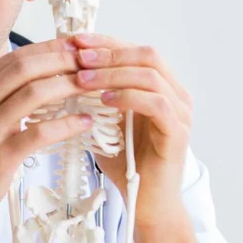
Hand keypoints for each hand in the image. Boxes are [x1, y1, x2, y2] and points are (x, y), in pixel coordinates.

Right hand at [0, 38, 95, 242]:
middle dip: (61, 60)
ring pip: (33, 94)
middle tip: (87, 61)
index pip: (14, 57)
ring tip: (91, 85)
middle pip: (25, 69)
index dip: (48, 49)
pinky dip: (67, 124)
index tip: (73, 46)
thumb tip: (37, 74)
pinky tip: (84, 122)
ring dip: (67, 86)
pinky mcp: (0, 157)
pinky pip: (40, 133)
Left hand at [72, 33, 193, 226]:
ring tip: (83, 79)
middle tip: (79, 57)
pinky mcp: (178, 132)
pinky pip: (156, 103)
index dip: (105, 42)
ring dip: (113, 73)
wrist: (144, 201)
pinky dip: (128, 97)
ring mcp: (180, 112)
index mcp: (159, 85)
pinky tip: (104, 101)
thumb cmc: (123, 160)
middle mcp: (175, 93)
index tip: (75, 41)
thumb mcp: (104, 118)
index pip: (133, 49)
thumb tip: (62, 68)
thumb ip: (94, 93)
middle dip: (109, 52)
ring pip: (150, 75)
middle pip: (146, 54)